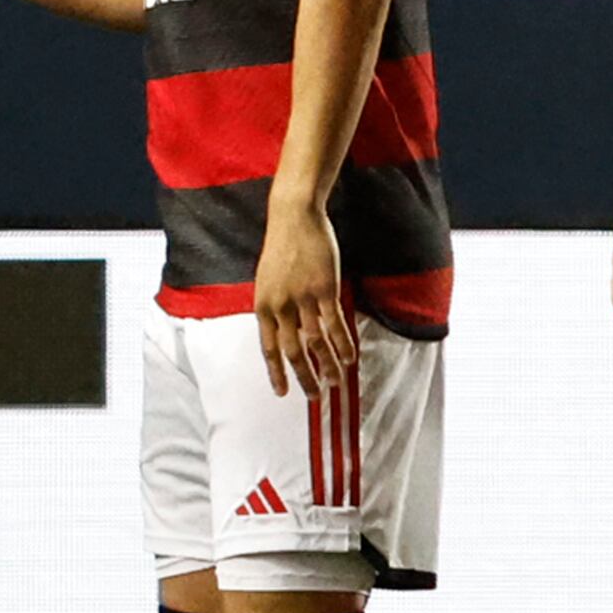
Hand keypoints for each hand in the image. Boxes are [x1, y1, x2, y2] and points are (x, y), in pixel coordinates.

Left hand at [254, 195, 356, 395]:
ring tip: (336, 381)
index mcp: (262, 306)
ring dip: (328, 365)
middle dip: (305, 377)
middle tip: (315, 395)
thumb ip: (275, 307)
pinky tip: (350, 356)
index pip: (268, 349)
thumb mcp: (267, 280)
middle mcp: (280, 306)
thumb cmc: (282, 247)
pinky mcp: (324, 289)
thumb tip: (286, 333)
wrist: (293, 217)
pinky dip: (343, 343)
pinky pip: (335, 324)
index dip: (276, 373)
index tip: (282, 393)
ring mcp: (302, 299)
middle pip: (292, 352)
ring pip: (316, 342)